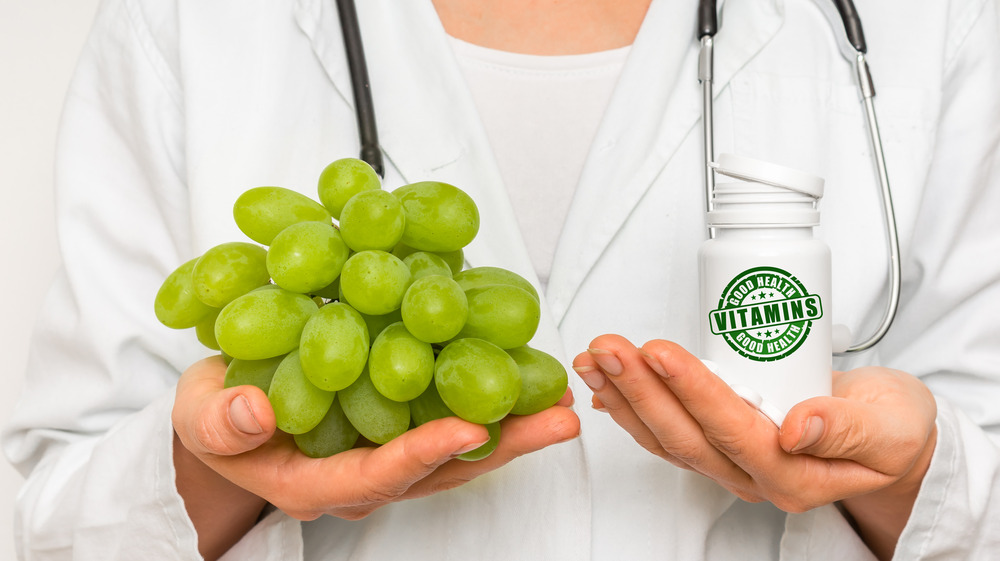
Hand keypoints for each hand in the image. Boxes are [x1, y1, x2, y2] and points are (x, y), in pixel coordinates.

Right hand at [172, 356, 578, 556]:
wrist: (228, 417)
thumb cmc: (216, 419)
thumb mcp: (202, 417)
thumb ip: (222, 421)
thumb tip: (254, 411)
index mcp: (317, 483)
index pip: (380, 475)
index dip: (424, 453)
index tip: (468, 428)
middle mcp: (365, 477)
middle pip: (442, 469)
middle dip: (503, 445)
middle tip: (558, 418)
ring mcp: (386, 454)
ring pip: (458, 450)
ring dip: (512, 426)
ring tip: (561, 398)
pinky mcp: (398, 427)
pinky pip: (448, 418)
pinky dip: (488, 399)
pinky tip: (524, 374)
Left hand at [572, 335, 936, 559]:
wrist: (889, 435)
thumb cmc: (892, 429)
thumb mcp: (892, 427)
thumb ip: (848, 428)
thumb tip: (799, 425)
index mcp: (793, 476)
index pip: (732, 431)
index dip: (693, 391)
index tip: (660, 352)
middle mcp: (753, 476)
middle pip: (685, 435)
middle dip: (641, 389)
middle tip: (610, 348)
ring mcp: (731, 464)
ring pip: (667, 436)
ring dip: (625, 395)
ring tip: (595, 359)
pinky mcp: (719, 445)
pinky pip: (666, 433)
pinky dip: (632, 407)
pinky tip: (605, 386)